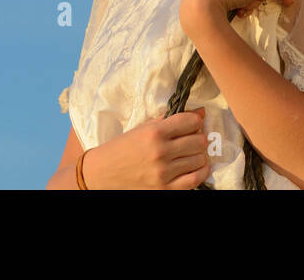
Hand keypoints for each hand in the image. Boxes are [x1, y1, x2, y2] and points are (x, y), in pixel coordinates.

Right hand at [84, 107, 211, 188]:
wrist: (102, 174)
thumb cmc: (123, 148)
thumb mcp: (144, 128)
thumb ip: (171, 120)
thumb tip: (201, 113)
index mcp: (154, 132)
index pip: (191, 121)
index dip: (196, 121)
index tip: (193, 124)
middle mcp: (160, 152)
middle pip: (198, 140)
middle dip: (199, 137)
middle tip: (193, 138)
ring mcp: (163, 172)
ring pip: (199, 159)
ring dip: (199, 154)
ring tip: (193, 153)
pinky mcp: (164, 189)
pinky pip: (194, 180)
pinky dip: (201, 172)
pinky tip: (197, 167)